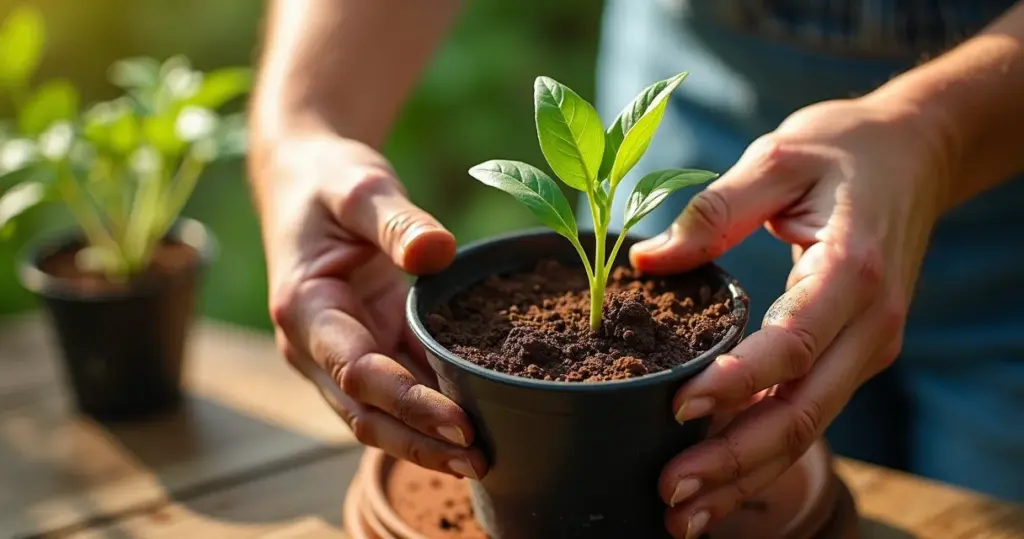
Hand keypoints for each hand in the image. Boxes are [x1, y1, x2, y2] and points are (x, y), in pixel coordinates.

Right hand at [253, 133, 486, 479]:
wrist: (305, 181)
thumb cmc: (328, 181)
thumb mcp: (359, 186)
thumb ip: (395, 219)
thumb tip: (438, 250)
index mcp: (305, 308)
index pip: (357, 371)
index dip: (408, 402)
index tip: (459, 423)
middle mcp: (316, 345)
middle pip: (366, 412)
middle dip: (420, 442)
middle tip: (480, 461)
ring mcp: (339, 353)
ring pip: (379, 415)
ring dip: (425, 440)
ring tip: (483, 460)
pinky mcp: (367, 348)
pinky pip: (398, 391)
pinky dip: (429, 413)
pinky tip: (473, 426)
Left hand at [629, 97, 950, 537]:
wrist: (916, 153)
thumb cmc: (843, 150)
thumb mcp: (777, 158)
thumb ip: (714, 211)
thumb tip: (645, 260)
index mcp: (851, 272)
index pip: (792, 345)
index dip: (735, 384)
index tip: (677, 410)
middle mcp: (870, 325)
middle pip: (801, 412)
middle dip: (733, 460)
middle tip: (669, 492)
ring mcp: (869, 348)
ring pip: (806, 430)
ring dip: (744, 475)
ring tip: (683, 513)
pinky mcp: (855, 357)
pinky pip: (807, 416)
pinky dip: (764, 456)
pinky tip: (720, 482)